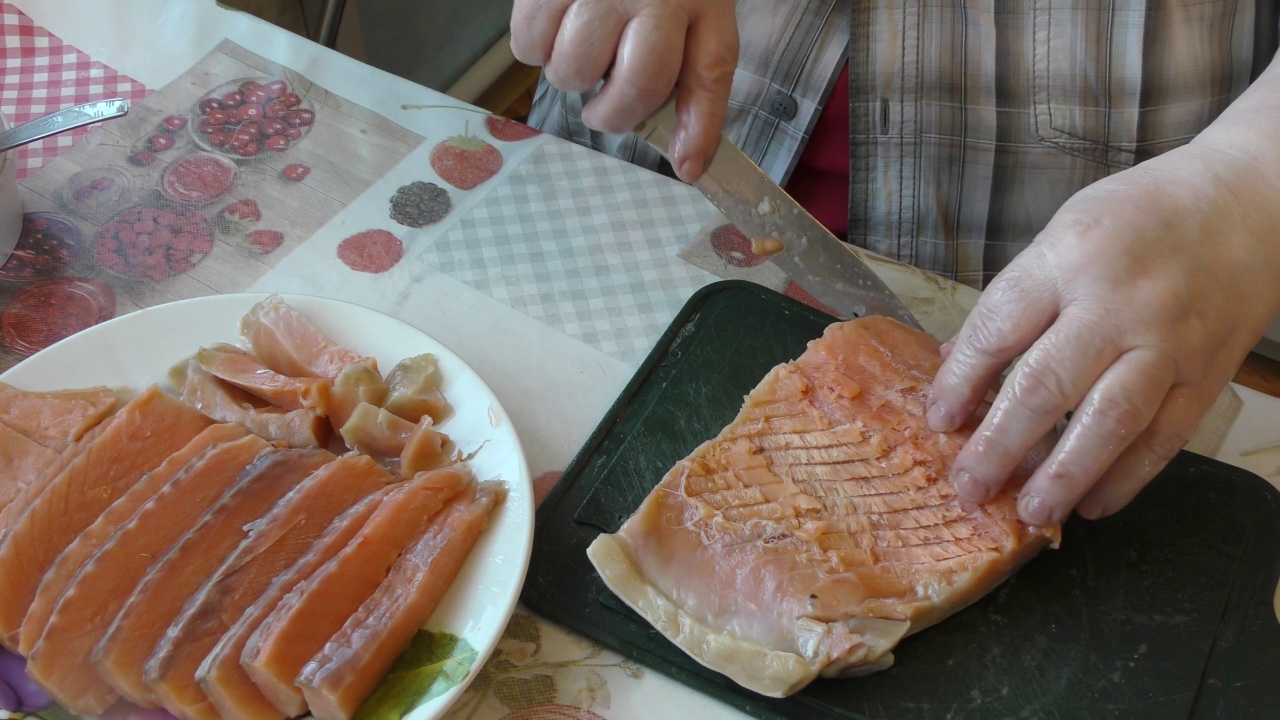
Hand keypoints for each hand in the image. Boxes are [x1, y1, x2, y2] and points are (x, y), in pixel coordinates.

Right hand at [509, 0, 738, 180]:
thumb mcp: (692, 8)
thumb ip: (691, 75)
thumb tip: (688, 159)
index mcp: (701, 0)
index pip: (709, 73)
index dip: (700, 129)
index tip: (687, 166)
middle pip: (638, 84)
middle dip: (614, 113)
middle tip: (604, 108)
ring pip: (574, 69)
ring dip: (570, 75)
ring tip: (580, 49)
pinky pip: (528, 43)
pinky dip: (533, 48)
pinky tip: (553, 26)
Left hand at [926, 142, 1279, 526]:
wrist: (1249, 202)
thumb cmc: (1143, 216)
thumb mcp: (1063, 233)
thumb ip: (1014, 299)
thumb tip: (958, 359)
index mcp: (1068, 258)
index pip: (999, 328)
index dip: (961, 381)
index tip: (938, 420)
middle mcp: (1118, 302)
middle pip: (1047, 385)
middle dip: (1000, 444)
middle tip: (969, 485)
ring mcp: (1169, 342)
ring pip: (1109, 421)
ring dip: (1064, 476)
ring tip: (1030, 513)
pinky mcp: (1208, 374)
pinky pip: (1164, 439)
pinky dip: (1127, 479)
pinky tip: (1092, 503)